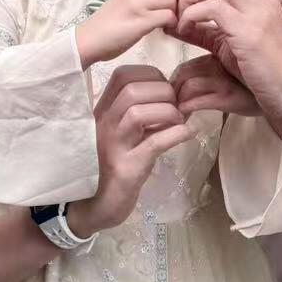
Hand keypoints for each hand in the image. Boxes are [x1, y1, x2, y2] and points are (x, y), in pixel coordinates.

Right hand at [66, 65, 193, 234]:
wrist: (92, 206)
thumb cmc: (110, 166)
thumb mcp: (123, 134)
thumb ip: (142, 113)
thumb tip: (176, 95)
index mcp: (102, 111)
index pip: (122, 75)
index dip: (151, 75)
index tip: (166, 88)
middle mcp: (102, 124)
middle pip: (132, 89)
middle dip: (163, 91)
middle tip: (177, 107)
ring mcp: (112, 146)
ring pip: (139, 112)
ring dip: (169, 112)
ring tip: (179, 122)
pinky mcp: (125, 169)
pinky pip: (154, 144)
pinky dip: (177, 135)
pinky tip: (188, 133)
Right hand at [76, 0, 176, 67]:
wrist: (88, 40)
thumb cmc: (106, 23)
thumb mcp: (123, 0)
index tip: (165, 3)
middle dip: (174, 0)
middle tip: (168, 13)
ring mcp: (138, 5)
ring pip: (171, 0)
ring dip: (173, 13)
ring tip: (165, 23)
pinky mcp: (142, 22)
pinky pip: (168, 16)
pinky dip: (170, 24)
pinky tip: (163, 30)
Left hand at [170, 54, 261, 119]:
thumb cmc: (259, 84)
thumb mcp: (235, 68)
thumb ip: (213, 67)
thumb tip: (187, 82)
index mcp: (220, 51)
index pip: (186, 63)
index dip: (175, 80)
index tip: (175, 95)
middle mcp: (221, 61)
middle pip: (183, 72)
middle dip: (174, 92)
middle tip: (174, 107)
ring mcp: (224, 78)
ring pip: (188, 85)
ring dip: (179, 103)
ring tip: (179, 115)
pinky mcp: (227, 96)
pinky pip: (198, 101)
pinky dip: (188, 110)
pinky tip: (188, 117)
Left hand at [175, 0, 281, 129]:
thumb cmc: (262, 70)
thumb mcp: (228, 42)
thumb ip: (202, 27)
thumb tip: (170, 19)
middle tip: (176, 6)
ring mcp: (259, 10)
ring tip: (181, 19)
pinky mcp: (250, 31)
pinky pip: (211, 7)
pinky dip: (190, 15)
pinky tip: (185, 30)